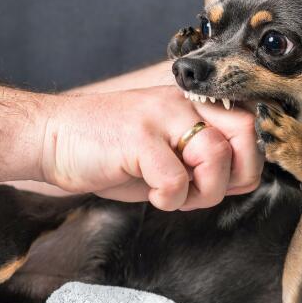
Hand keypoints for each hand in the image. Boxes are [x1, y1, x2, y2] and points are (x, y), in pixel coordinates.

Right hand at [40, 86, 262, 209]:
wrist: (52, 137)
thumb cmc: (109, 149)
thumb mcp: (165, 150)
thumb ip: (203, 160)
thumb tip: (242, 179)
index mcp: (191, 103)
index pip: (249, 125)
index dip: (246, 162)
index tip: (222, 182)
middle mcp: (181, 102)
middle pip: (246, 133)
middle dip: (236, 175)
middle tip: (204, 189)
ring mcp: (160, 116)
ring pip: (216, 156)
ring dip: (201, 192)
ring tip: (172, 193)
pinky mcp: (138, 137)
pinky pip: (176, 180)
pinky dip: (168, 200)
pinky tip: (151, 194)